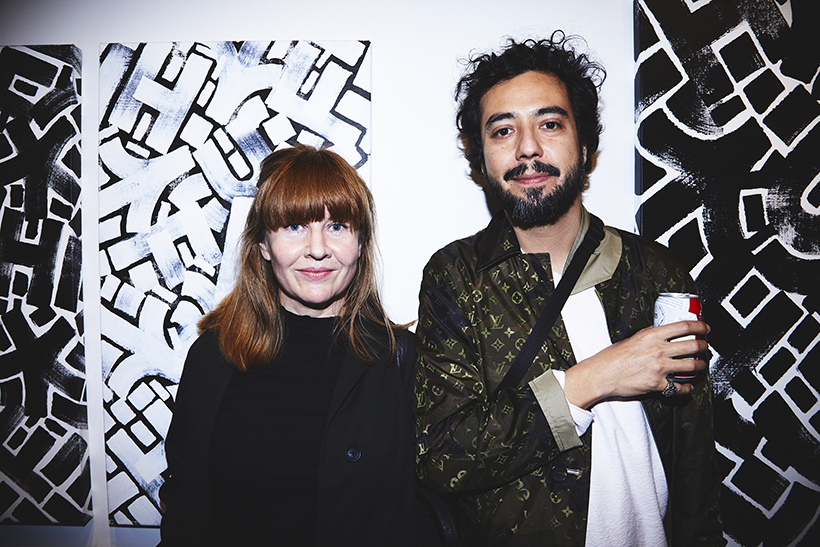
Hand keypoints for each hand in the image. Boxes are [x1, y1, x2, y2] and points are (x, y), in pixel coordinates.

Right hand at [563, 320, 709, 408]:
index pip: (684, 327)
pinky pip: (679, 387)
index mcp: (652, 336)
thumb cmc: (612, 357)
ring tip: (701, 365)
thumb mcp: (632, 339)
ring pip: (691, 366)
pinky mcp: (657, 383)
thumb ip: (649, 337)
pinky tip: (687, 386)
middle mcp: (658, 350)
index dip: (699, 327)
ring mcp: (659, 367)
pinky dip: (687, 387)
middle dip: (704, 347)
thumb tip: (662, 335)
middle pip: (693, 346)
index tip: (705, 329)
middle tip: (705, 348)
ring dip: (700, 366)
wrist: (602, 374)